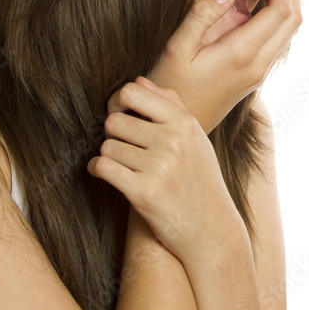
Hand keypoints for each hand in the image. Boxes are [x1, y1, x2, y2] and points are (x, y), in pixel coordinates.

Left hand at [87, 77, 246, 264]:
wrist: (211, 228)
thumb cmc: (200, 180)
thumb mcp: (194, 138)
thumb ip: (171, 106)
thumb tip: (140, 81)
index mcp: (185, 123)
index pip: (133, 91)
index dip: (118, 101)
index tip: (119, 114)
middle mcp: (173, 141)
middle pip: (115, 120)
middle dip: (113, 133)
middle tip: (121, 145)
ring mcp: (159, 167)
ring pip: (107, 145)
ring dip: (107, 155)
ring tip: (121, 164)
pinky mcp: (144, 193)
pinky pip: (103, 167)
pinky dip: (97, 169)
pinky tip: (106, 173)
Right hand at [149, 0, 301, 131]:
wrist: (178, 123)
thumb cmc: (170, 85)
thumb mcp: (176, 47)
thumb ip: (201, 15)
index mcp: (242, 53)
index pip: (280, 12)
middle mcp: (258, 64)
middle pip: (292, 21)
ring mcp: (259, 71)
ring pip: (288, 32)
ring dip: (286, 3)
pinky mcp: (255, 74)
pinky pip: (276, 40)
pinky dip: (276, 17)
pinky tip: (258, 2)